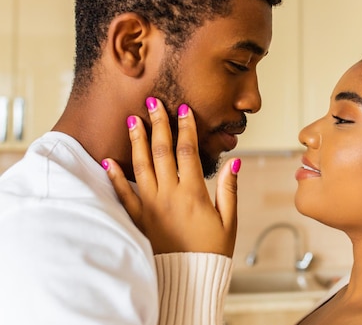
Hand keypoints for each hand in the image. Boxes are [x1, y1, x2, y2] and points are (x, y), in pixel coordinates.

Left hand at [102, 97, 238, 255]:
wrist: (188, 279)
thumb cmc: (211, 251)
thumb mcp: (229, 220)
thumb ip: (229, 188)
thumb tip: (235, 161)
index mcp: (193, 193)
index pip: (188, 151)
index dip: (186, 128)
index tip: (184, 109)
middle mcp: (169, 195)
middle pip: (162, 151)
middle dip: (159, 124)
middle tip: (154, 102)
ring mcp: (151, 206)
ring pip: (141, 166)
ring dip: (137, 141)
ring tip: (133, 120)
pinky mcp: (138, 219)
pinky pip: (123, 195)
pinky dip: (114, 177)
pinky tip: (108, 161)